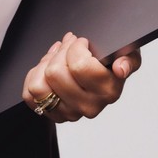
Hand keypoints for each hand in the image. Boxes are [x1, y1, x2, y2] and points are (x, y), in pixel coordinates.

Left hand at [21, 34, 139, 123]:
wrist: (101, 73)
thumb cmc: (111, 60)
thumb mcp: (127, 52)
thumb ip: (128, 58)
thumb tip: (121, 69)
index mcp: (109, 91)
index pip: (80, 66)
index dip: (76, 48)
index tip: (81, 42)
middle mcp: (90, 107)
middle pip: (55, 74)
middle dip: (60, 52)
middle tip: (67, 45)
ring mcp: (69, 113)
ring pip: (39, 87)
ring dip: (44, 65)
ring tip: (56, 56)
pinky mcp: (52, 115)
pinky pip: (29, 96)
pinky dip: (34, 77)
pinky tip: (47, 69)